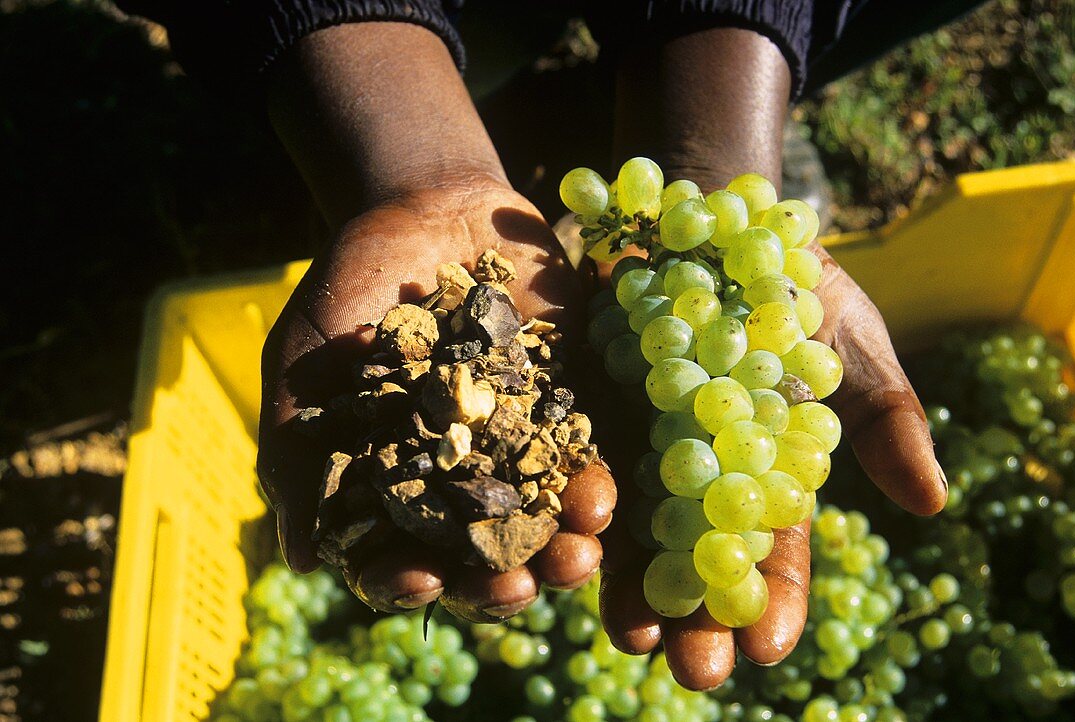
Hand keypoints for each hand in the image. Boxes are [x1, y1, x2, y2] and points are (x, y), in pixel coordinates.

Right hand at [257, 180, 616, 620]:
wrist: (427, 208)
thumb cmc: (351, 287)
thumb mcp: (305, 360)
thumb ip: (298, 451)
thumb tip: (300, 559)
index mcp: (391, 483)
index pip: (395, 555)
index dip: (406, 579)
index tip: (421, 580)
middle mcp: (458, 480)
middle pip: (480, 555)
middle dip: (500, 582)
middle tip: (517, 591)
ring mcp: (518, 447)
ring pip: (542, 521)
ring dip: (562, 549)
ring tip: (577, 559)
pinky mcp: (569, 407)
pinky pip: (587, 456)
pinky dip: (594, 482)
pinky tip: (602, 502)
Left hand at [593, 238, 946, 688]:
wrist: (704, 218)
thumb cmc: (788, 285)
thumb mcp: (846, 341)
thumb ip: (882, 415)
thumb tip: (932, 503)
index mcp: (760, 472)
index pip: (770, 551)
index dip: (772, 602)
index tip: (766, 650)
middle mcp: (693, 473)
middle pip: (693, 558)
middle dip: (693, 616)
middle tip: (691, 669)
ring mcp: (634, 444)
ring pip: (629, 529)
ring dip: (628, 584)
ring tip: (630, 631)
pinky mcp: (582, 408)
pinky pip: (573, 465)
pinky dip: (575, 506)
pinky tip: (574, 543)